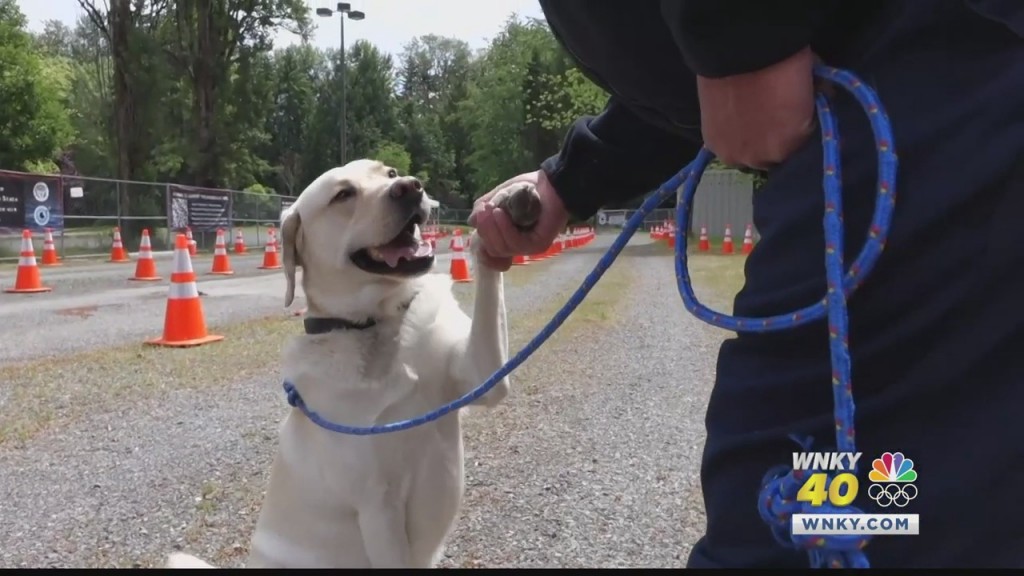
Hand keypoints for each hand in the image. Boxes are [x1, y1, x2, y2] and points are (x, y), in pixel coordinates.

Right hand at [468, 170, 569, 270]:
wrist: (551, 182)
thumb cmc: (526, 188)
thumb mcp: (498, 196)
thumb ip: (484, 208)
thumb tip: (472, 222)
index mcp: (508, 237)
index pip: (492, 257)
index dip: (481, 251)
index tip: (476, 236)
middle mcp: (518, 246)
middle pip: (493, 251)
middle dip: (484, 231)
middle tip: (483, 211)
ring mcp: (529, 247)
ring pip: (502, 248)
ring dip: (492, 229)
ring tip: (491, 210)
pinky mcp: (538, 244)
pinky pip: (515, 243)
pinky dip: (505, 229)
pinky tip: (500, 214)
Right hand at [696, 46, 815, 170]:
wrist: (741, 50)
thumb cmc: (784, 62)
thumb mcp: (814, 82)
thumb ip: (815, 101)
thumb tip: (819, 98)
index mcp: (793, 144)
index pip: (802, 148)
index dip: (799, 131)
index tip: (796, 115)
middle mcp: (764, 158)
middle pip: (773, 157)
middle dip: (774, 139)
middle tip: (770, 116)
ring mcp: (735, 153)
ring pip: (747, 155)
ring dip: (750, 141)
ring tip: (748, 117)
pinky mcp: (712, 142)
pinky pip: (726, 145)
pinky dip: (730, 134)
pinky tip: (732, 117)